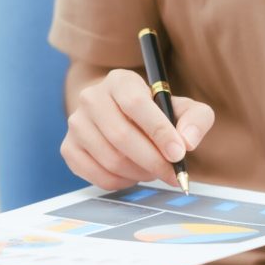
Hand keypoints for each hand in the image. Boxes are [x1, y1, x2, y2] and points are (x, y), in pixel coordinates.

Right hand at [61, 68, 213, 189]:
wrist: (118, 116)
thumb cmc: (155, 113)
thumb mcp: (182, 108)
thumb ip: (196, 120)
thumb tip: (187, 143)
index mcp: (119, 81)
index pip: (136, 105)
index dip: (159, 132)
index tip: (179, 154)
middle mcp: (91, 98)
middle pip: (121, 137)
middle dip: (152, 161)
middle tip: (172, 175)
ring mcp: (76, 124)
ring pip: (111, 160)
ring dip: (139, 173)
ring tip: (153, 171)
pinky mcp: (68, 149)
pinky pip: (98, 176)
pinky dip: (122, 183)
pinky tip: (133, 174)